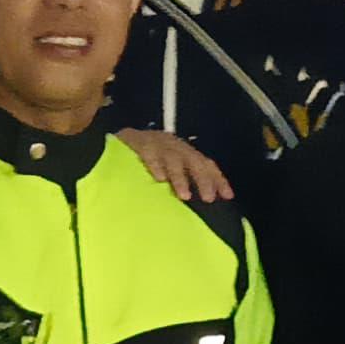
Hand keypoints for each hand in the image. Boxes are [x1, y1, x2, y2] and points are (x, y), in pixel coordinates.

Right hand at [116, 128, 234, 203]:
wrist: (116, 139)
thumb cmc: (145, 163)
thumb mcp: (167, 170)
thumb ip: (182, 183)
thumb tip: (200, 205)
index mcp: (184, 153)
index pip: (206, 164)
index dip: (218, 179)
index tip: (228, 197)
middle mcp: (174, 147)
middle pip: (194, 161)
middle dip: (202, 180)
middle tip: (208, 199)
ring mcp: (157, 144)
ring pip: (173, 159)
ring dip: (180, 177)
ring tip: (184, 196)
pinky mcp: (138, 143)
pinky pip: (149, 154)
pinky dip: (155, 165)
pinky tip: (158, 179)